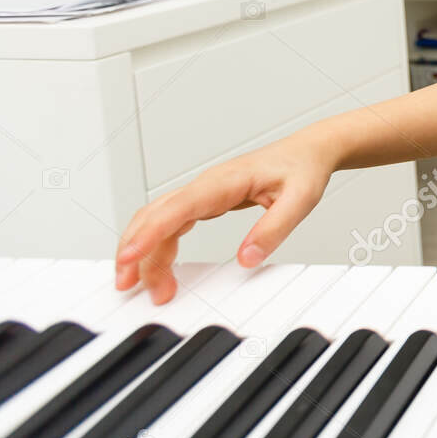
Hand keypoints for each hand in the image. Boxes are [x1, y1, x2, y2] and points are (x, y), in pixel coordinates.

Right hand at [113, 130, 337, 303]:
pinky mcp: (205, 200)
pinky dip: (158, 245)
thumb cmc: (302, 169)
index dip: (149, 233)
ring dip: (144, 251)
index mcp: (224, 182)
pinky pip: (171, 222)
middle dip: (135, 249)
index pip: (177, 208)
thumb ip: (274, 228)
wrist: (308, 150)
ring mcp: (202, 192)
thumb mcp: (300, 200)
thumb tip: (247, 259)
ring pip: (158, 220)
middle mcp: (206, 185)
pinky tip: (158, 265)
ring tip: (145, 286)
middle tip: (128, 285)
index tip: (130, 258)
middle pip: (156, 216)